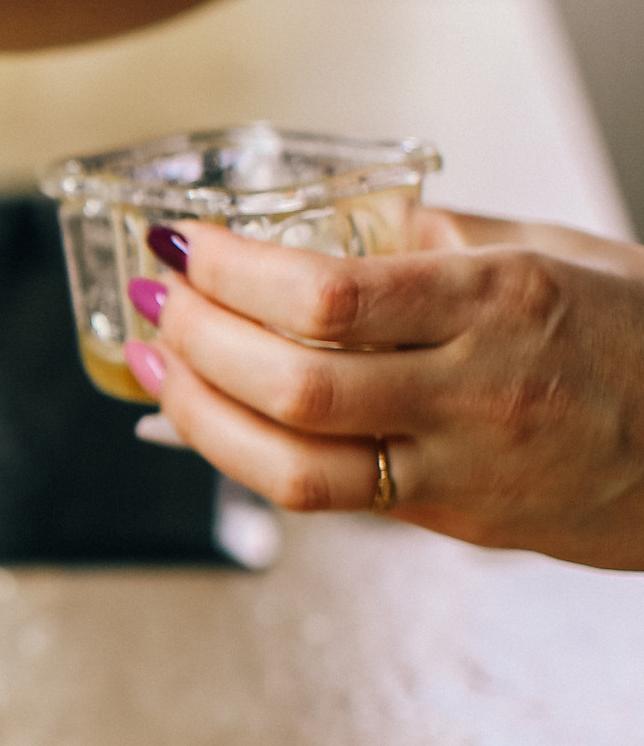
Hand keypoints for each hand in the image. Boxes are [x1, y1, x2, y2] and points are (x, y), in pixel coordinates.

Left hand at [125, 211, 643, 569]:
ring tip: (151, 365)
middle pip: (294, 384)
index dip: (232, 276)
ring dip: (197, 415)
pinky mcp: (449, 520)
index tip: (182, 247)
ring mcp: (462, 466)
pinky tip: (201, 417)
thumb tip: (318, 225)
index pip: (329, 296)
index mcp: (501, 300)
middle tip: (151, 302)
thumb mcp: (549, 251)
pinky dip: (243, 455)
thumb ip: (433, 241)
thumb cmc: (639, 331)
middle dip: (196, 343)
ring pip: (291, 465)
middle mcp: (477, 389)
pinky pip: (322, 495)